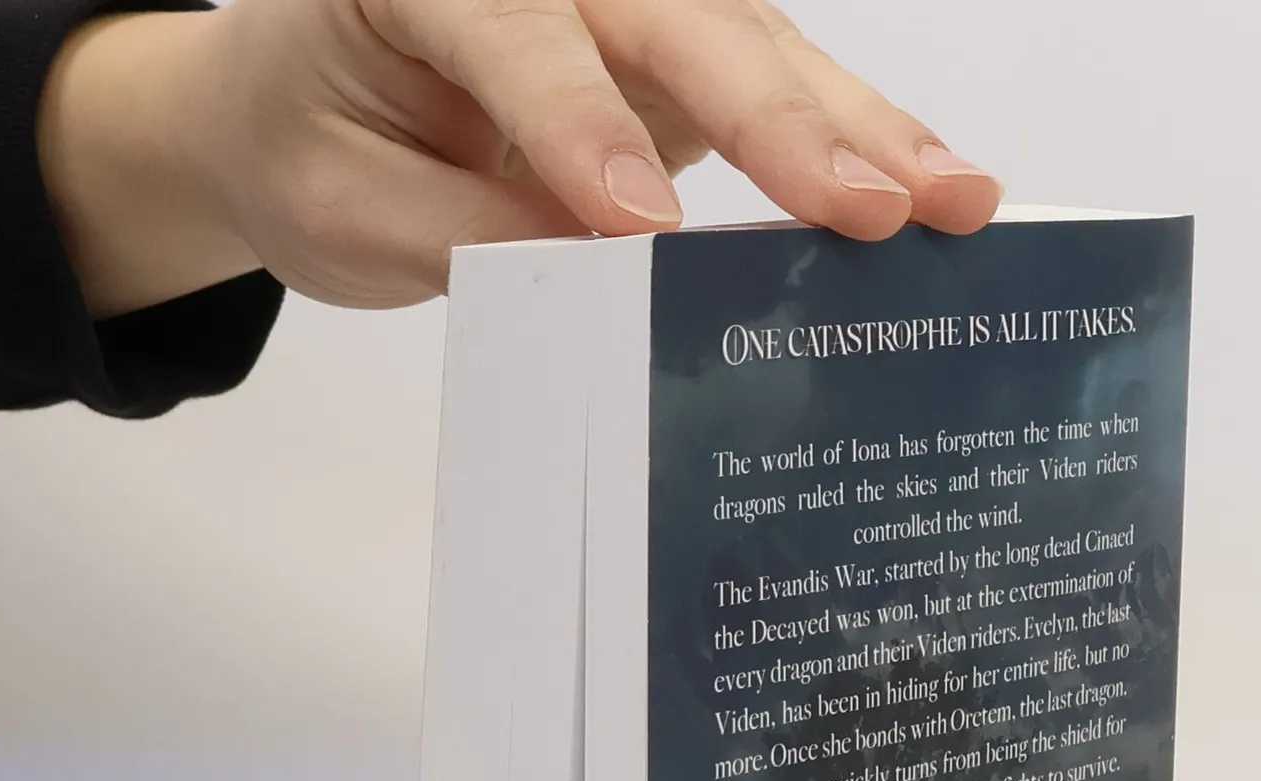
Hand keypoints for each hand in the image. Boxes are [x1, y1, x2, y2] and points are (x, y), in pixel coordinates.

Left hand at [38, 0, 1002, 319]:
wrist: (308, 108)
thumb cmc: (315, 148)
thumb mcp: (354, 215)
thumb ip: (474, 238)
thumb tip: (613, 273)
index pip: (515, 33)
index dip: (578, 126)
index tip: (637, 225)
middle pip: (675, 21)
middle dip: (777, 122)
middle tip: (866, 210)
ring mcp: (624, 5)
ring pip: (752, 44)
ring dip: (857, 130)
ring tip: (952, 200)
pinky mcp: (679, 58)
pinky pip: (775, 85)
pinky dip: (854, 141)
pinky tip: (932, 188)